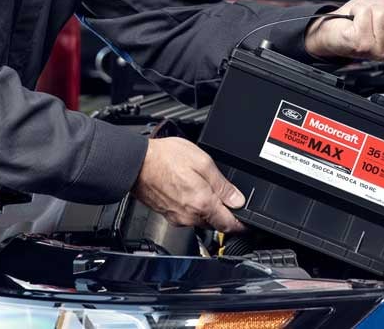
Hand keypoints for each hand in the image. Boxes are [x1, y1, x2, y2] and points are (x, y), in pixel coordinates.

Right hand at [132, 137, 246, 231]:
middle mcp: (190, 216)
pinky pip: (188, 216)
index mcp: (202, 204)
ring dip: (209, 210)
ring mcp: (177, 217)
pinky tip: (191, 191)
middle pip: (216, 223)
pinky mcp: (168, 215)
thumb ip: (223, 185)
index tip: (248, 223)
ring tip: (206, 189)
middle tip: (229, 198)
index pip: (230, 225)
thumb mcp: (203, 162)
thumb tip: (238, 200)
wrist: (135, 163)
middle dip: (225, 214)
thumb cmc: (164, 159)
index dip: (242, 225)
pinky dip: (195, 208)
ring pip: (202, 220)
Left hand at [304, 0, 383, 63]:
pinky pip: (366, 14)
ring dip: (371, 9)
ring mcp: (378, 52)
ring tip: (365, 19)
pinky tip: (355, 20)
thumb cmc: (366, 18)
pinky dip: (359, 10)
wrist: (337, 25)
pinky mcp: (361, 45)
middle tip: (377, 18)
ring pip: (383, 15)